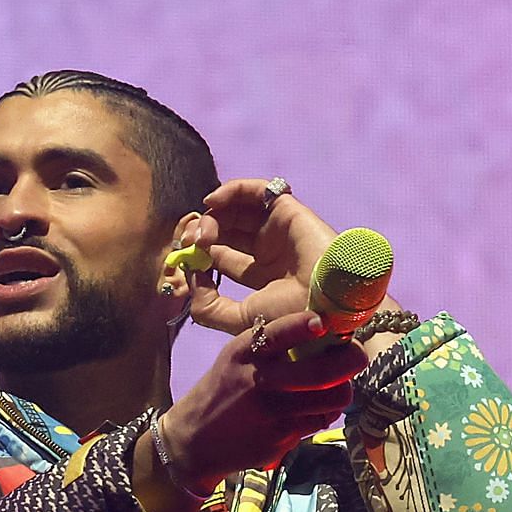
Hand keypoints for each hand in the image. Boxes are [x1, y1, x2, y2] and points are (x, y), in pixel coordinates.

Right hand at [159, 310, 368, 489]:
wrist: (195, 439)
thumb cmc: (223, 390)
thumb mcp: (236, 358)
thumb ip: (269, 345)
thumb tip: (321, 332)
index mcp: (245, 353)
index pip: (278, 334)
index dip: (304, 326)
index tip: (324, 322)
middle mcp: (260, 381)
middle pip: (322, 372)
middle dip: (350, 361)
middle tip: (358, 356)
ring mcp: (273, 412)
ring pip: (331, 399)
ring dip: (342, 391)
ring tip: (338, 387)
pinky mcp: (282, 438)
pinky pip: (321, 421)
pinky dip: (326, 413)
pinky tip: (318, 409)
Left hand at [181, 178, 338, 335]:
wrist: (327, 302)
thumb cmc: (288, 316)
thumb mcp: (239, 321)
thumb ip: (208, 308)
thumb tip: (193, 278)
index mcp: (263, 277)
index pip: (223, 258)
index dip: (200, 256)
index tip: (184, 259)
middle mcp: (271, 251)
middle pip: (227, 232)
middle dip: (202, 234)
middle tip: (187, 241)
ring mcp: (279, 230)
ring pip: (236, 212)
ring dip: (213, 216)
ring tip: (201, 231)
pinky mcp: (287, 210)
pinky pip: (255, 191)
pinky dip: (230, 190)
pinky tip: (212, 202)